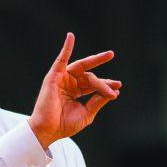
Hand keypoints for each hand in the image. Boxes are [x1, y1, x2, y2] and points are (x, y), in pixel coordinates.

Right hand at [28, 33, 120, 147]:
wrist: (48, 130)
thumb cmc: (64, 125)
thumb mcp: (87, 113)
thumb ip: (98, 101)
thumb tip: (114, 91)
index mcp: (75, 93)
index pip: (93, 86)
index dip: (106, 86)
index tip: (117, 89)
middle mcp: (69, 84)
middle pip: (90, 77)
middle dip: (103, 78)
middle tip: (118, 78)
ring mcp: (61, 79)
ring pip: (83, 70)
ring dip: (96, 61)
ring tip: (109, 55)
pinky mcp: (54, 76)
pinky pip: (61, 59)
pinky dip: (66, 47)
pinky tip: (70, 36)